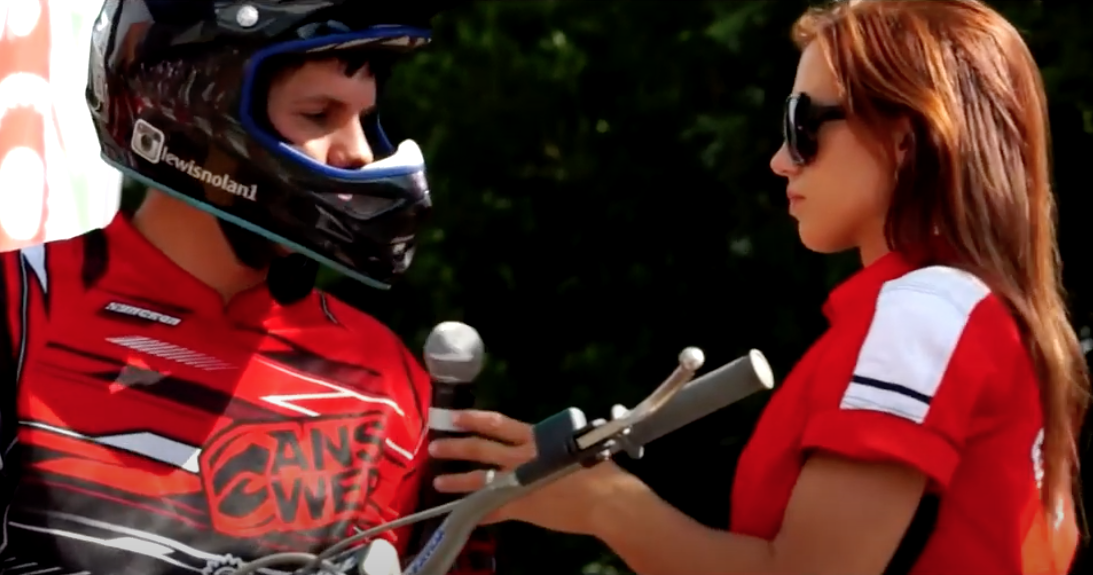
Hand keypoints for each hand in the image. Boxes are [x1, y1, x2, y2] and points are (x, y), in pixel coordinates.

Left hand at [428, 409, 638, 535]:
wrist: (606, 500)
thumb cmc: (598, 469)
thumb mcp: (574, 445)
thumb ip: (554, 444)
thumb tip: (548, 442)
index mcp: (535, 439)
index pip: (498, 424)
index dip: (474, 418)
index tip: (455, 416)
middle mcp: (521, 457)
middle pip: (480, 449)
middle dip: (455, 447)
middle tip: (435, 446)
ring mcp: (518, 483)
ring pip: (479, 480)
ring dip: (456, 480)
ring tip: (438, 481)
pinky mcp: (520, 507)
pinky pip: (492, 511)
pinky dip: (478, 512)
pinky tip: (464, 515)